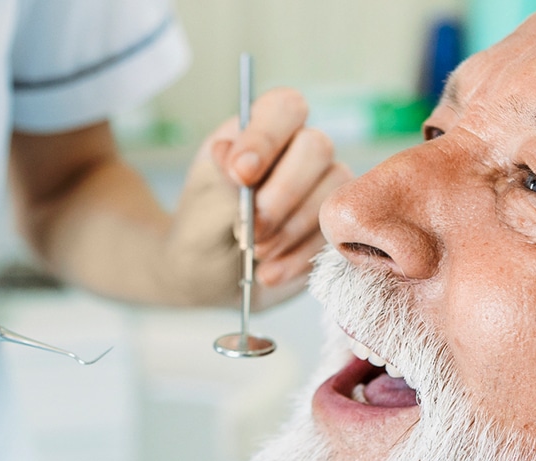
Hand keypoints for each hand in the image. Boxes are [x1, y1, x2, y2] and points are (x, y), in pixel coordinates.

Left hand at [165, 87, 352, 308]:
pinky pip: (334, 236)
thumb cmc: (202, 231)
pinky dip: (297, 259)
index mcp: (261, 130)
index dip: (267, 138)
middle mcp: (299, 151)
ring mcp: (323, 188)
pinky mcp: (334, 227)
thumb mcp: (201, 205)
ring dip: (289, 231)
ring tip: (254, 253)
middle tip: (248, 230)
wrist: (210, 277)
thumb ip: (222, 183)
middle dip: (280, 195)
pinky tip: (268, 272)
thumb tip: (235, 158)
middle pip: (317, 148)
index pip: (284, 108)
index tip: (240, 174)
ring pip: (330, 194)